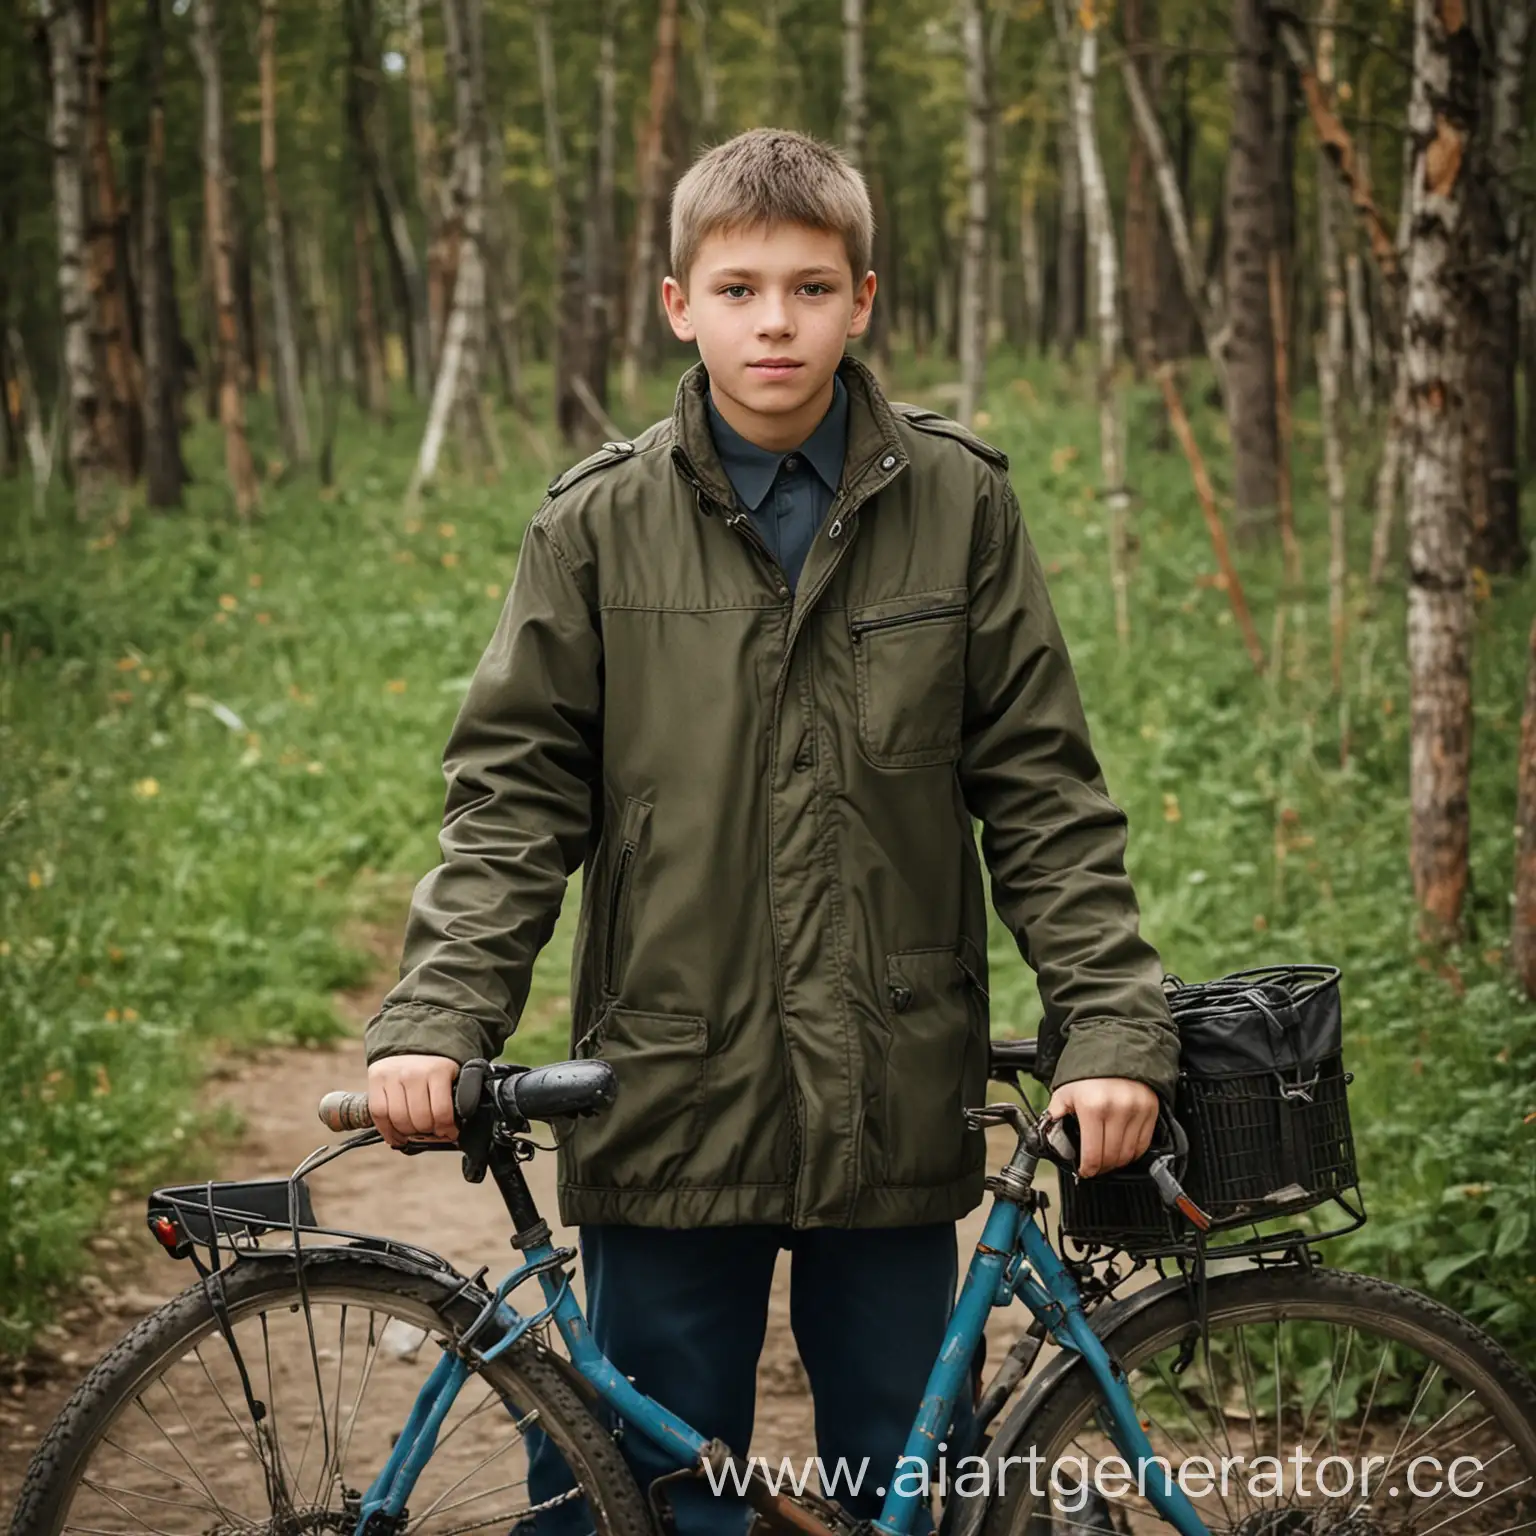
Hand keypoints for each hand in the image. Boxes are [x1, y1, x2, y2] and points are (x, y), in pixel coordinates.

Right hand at [367, 1054, 460, 1148]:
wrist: (411, 1044)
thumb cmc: (433, 1068)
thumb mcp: (451, 1076)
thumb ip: (453, 1098)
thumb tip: (452, 1132)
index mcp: (438, 1071)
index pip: (442, 1112)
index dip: (446, 1130)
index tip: (450, 1134)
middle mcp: (414, 1072)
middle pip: (419, 1119)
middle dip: (427, 1133)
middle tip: (431, 1134)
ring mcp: (393, 1075)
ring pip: (398, 1119)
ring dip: (407, 1134)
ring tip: (414, 1136)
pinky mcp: (376, 1079)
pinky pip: (379, 1113)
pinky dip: (387, 1131)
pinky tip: (396, 1136)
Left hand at [1045, 1077, 1159, 1176]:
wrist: (1115, 1047)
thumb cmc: (1088, 1072)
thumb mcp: (1065, 1092)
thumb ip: (1055, 1115)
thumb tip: (1049, 1136)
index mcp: (1092, 1107)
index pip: (1093, 1153)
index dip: (1088, 1169)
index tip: (1085, 1171)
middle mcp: (1117, 1110)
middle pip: (1112, 1157)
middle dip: (1101, 1167)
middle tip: (1095, 1167)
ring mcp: (1137, 1110)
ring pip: (1129, 1154)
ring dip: (1118, 1162)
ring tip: (1108, 1159)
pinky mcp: (1151, 1110)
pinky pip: (1144, 1144)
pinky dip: (1133, 1153)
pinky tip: (1123, 1150)